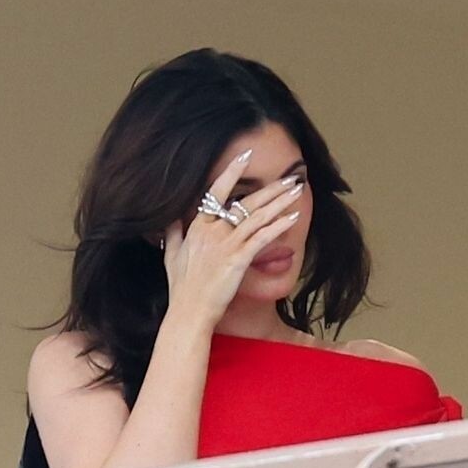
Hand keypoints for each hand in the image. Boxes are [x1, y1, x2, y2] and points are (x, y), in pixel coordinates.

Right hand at [161, 148, 304, 331]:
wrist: (189, 312)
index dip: (233, 171)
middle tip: (290, 176)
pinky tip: (293, 217)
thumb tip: (171, 218)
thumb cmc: (181, 289)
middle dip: (271, 187)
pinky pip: (262, 238)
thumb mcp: (170, 255)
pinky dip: (279, 226)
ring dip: (280, 201)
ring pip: (257, 216)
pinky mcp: (237, 260)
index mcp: (198, 226)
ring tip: (297, 190)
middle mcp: (213, 230)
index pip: (217, 190)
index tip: (247, 155)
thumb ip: (172, 233)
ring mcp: (226, 244)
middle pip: (246, 201)